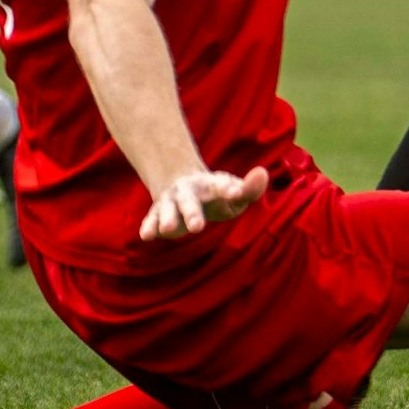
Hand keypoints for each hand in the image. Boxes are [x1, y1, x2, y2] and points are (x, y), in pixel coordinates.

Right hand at [139, 165, 267, 241]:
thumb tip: (262, 173)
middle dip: (192, 214)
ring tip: (168, 229)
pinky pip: (151, 219)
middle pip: (190, 203)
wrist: (184, 184)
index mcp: (211, 185)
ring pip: (167, 210)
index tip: (237, 192)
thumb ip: (249, 188)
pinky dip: (148, 226)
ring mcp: (171, 202)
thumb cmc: (218, 194)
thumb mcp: (235, 192)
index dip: (230, 189)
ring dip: (167, 219)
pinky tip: (146, 235)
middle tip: (197, 227)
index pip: (222, 186)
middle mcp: (189, 191)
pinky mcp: (157, 214)